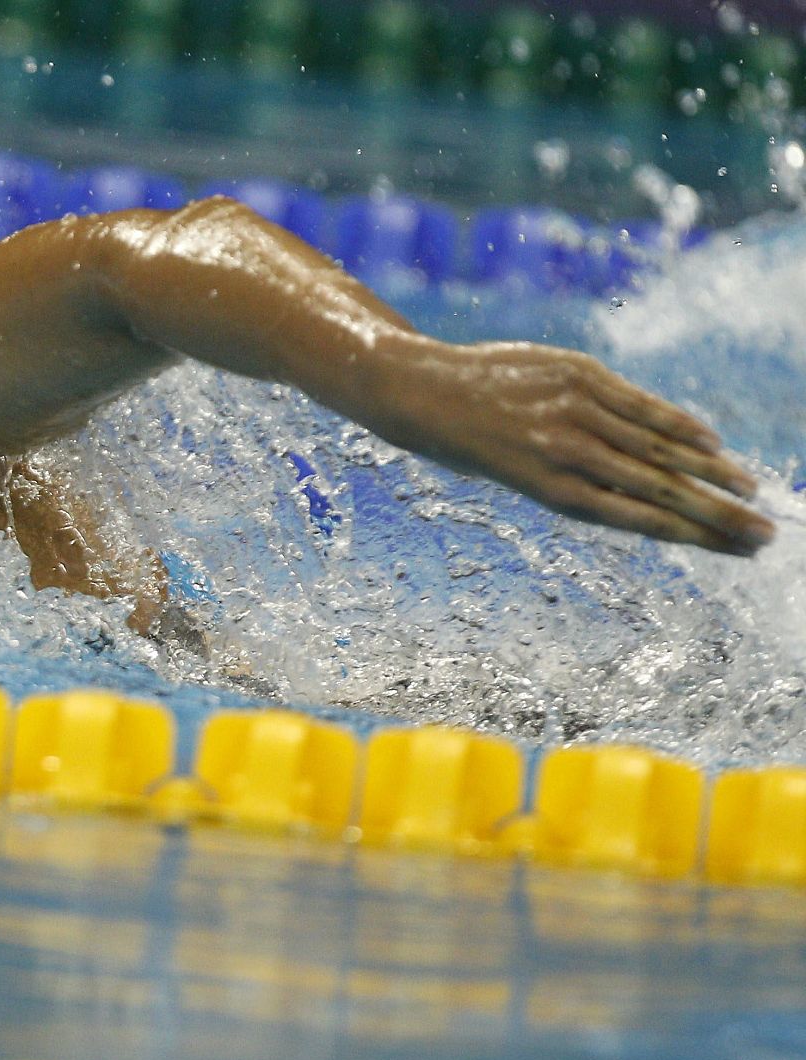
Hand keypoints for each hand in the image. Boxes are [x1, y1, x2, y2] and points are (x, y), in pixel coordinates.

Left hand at [382, 340, 775, 555]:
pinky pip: (638, 403)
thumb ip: (579, 479)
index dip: (691, 537)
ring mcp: (575, 413)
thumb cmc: (472, 441)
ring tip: (751, 494)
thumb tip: (643, 489)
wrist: (424, 393)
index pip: (640, 520)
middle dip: (716, 515)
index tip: (735, 552)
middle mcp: (568, 456)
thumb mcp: (519, 474)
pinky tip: (711, 444)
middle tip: (765, 536)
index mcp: (553, 492)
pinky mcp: (578, 376)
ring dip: (711, 473)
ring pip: (657, 448)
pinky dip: (678, 423)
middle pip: (660, 490)